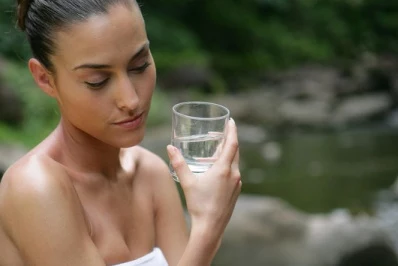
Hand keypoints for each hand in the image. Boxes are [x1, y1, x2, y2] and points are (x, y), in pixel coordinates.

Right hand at [167, 119, 241, 241]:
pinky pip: (234, 173)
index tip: (231, 122)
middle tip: (223, 132)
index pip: (232, 144)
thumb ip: (179, 163)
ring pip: (235, 163)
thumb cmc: (199, 204)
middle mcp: (234, 175)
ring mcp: (237, 184)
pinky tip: (218, 169)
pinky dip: (228, 166)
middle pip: (235, 152)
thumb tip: (170, 147)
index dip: (232, 131)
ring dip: (229, 154)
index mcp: (224, 169)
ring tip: (218, 150)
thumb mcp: (187, 181)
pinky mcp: (235, 192)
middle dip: (230, 140)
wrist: (211, 227)